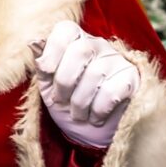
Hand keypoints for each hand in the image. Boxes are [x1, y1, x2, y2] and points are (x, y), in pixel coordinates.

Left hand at [31, 20, 139, 147]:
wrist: (97, 136)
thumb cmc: (72, 108)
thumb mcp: (50, 89)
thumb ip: (43, 66)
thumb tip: (33, 42)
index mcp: (76, 43)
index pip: (66, 30)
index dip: (52, 50)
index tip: (46, 72)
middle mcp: (99, 46)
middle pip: (80, 50)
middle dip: (64, 81)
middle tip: (60, 101)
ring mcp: (117, 61)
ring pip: (96, 74)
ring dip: (80, 103)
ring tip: (78, 115)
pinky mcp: (132, 80)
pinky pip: (111, 91)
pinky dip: (98, 110)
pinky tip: (96, 118)